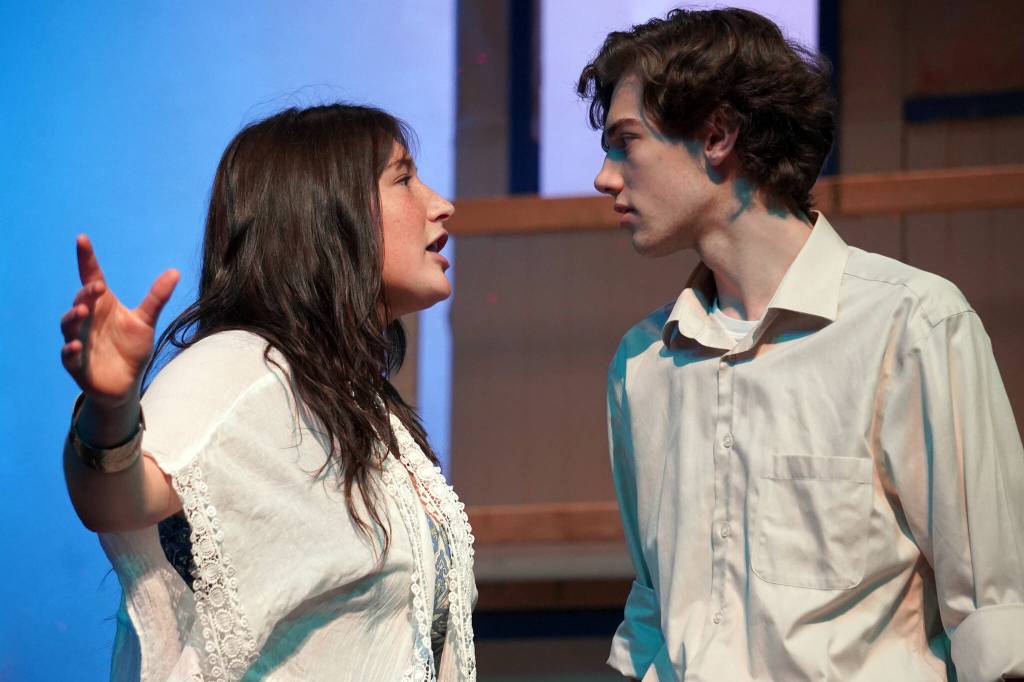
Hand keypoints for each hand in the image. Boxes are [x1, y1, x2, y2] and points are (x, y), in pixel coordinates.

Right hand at [60, 235, 179, 406]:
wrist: (125, 383)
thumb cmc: (131, 348)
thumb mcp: (145, 321)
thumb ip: (156, 298)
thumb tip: (174, 271)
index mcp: (102, 305)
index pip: (92, 277)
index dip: (86, 258)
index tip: (83, 238)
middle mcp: (87, 319)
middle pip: (81, 300)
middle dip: (86, 293)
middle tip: (97, 288)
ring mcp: (79, 340)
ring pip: (69, 325)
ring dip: (73, 318)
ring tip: (83, 312)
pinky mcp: (76, 363)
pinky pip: (68, 355)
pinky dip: (70, 350)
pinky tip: (76, 346)